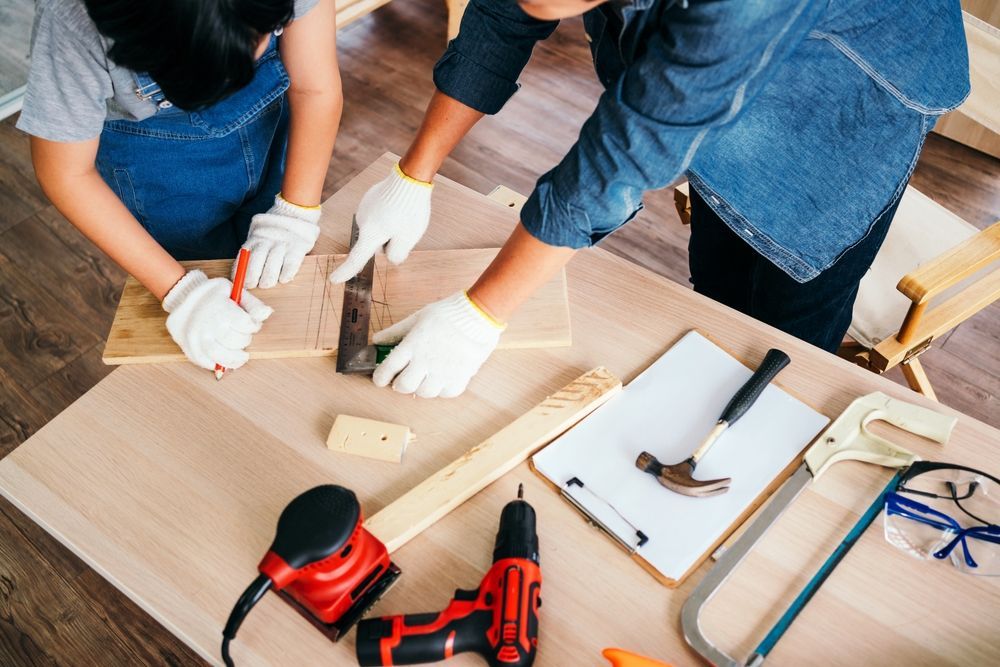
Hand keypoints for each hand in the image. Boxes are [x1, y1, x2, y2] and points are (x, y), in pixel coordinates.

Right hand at [163, 270, 272, 370]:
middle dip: (244, 341)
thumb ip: (252, 304)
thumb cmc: (212, 295)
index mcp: (220, 308)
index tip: (252, 325)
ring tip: (241, 357)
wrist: (181, 297)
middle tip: (243, 337)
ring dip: (235, 360)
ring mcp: (196, 338)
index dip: (253, 326)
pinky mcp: (189, 348)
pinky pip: (205, 363)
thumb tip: (267, 313)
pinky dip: (218, 364)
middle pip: (235, 341)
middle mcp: (207, 324)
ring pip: (221, 357)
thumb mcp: (233, 291)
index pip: (246, 324)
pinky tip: (224, 359)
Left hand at [237, 194, 321, 288]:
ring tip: (266, 284)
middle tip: (251, 285)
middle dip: (252, 274)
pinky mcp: (298, 246)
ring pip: (274, 262)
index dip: (241, 269)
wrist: (296, 213)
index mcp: (256, 237)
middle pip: (258, 258)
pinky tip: (284, 279)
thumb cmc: (274, 231)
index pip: (245, 254)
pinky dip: (287, 272)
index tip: (239, 281)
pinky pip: (291, 262)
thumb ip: (252, 250)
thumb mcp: (259, 234)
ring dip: (269, 276)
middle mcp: (268, 239)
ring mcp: (283, 242)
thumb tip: (240, 274)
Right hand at [328, 163, 431, 283]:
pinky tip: (398, 207)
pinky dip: (387, 216)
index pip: (357, 258)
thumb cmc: (411, 210)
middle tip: (405, 231)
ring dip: (388, 228)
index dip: (347, 271)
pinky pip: (377, 215)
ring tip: (404, 216)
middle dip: (388, 242)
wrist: (410, 178)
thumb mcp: (409, 239)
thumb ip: (397, 255)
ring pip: (376, 229)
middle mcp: (363, 222)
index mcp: (371, 234)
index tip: (335, 280)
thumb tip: (390, 257)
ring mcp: (364, 209)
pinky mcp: (369, 199)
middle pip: (374, 244)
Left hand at [372, 292, 503, 397]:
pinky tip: (442, 379)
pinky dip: (441, 389)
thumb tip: (376, 340)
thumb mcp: (417, 318)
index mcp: (412, 345)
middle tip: (403, 379)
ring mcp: (443, 371)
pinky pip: (445, 393)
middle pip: (404, 386)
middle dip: (399, 385)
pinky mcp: (460, 377)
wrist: (478, 315)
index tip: (380, 379)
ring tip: (424, 378)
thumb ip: (395, 331)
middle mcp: (425, 361)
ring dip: (420, 387)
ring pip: (424, 393)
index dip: (379, 378)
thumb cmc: (447, 313)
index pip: (387, 369)